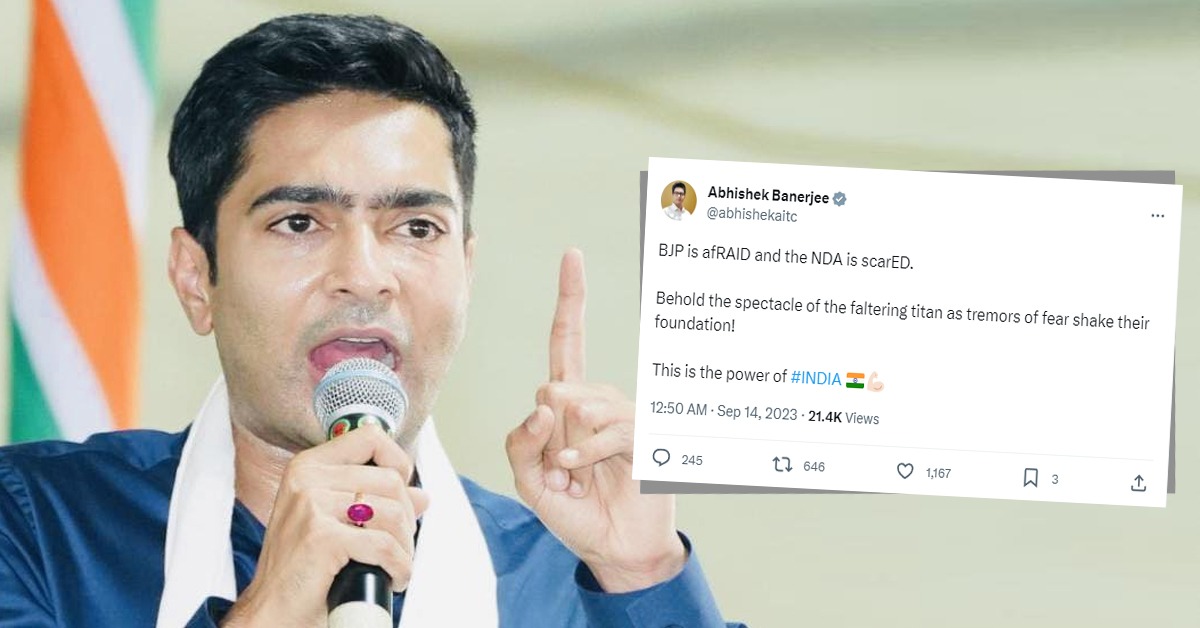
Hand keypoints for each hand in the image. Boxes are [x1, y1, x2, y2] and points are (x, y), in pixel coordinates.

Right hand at [221, 425, 427, 626]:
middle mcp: (307, 478)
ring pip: (392, 513)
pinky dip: (399, 566)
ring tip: (395, 564)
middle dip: (406, 518)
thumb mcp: (335, 523)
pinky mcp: (321, 536)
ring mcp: (312, 505)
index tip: (401, 494)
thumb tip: (421, 495)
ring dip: (405, 546)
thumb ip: (376, 501)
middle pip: (390, 480)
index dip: (398, 462)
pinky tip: (394, 578)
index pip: (370, 438)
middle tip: (399, 545)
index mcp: (308, 467)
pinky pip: (384, 546)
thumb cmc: (301, 569)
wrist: (271, 611)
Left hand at [505, 249, 685, 592]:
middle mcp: (596, 401)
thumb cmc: (575, 513)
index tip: (573, 257)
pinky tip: (582, 473)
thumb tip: (547, 402)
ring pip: (578, 407)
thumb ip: (522, 441)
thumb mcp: (529, 481)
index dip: (570, 300)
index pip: (566, 342)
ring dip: (568, 453)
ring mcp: (621, 416)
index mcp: (569, 403)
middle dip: (547, 438)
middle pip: (555, 388)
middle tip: (562, 473)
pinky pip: (606, 429)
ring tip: (579, 479)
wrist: (615, 549)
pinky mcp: (643, 435)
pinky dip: (586, 454)